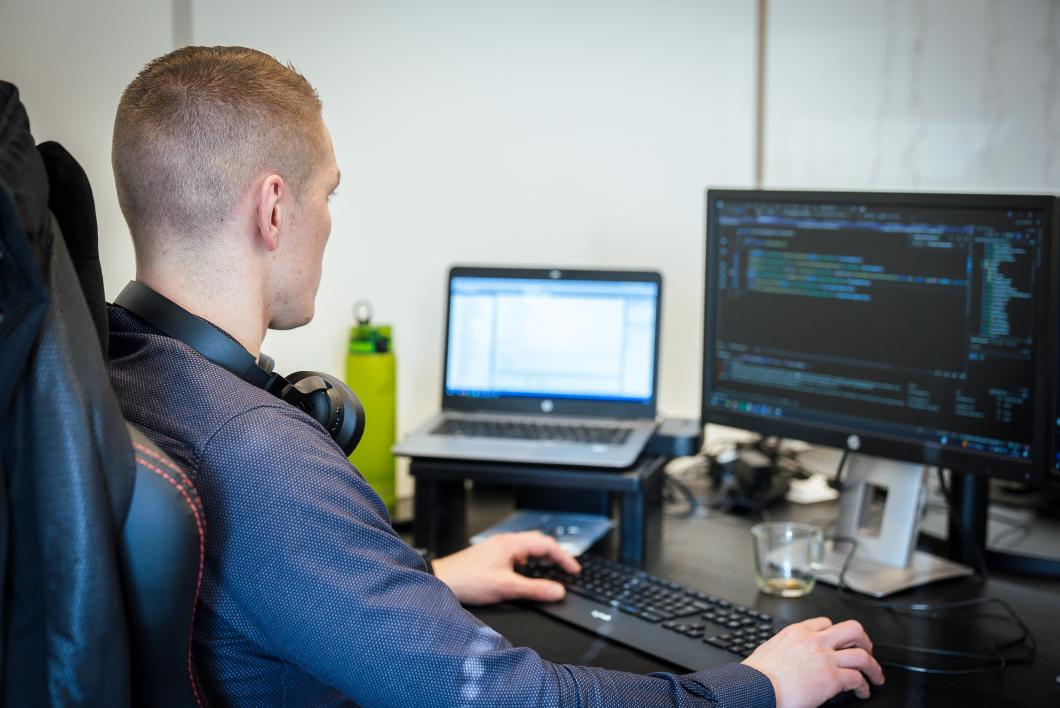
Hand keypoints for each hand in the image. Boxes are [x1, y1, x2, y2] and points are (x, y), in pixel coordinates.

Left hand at [432, 531, 580, 604]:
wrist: (442, 580)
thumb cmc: (468, 581)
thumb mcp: (506, 588)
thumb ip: (534, 589)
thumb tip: (557, 591)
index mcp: (512, 544)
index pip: (547, 545)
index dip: (564, 557)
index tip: (574, 570)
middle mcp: (505, 542)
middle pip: (538, 541)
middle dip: (555, 554)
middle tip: (566, 568)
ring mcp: (496, 547)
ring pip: (526, 546)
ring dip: (541, 555)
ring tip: (550, 568)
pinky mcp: (490, 554)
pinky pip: (516, 552)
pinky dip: (528, 559)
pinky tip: (524, 571)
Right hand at [742, 617, 883, 707]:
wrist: (757, 687)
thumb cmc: (759, 674)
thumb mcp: (771, 649)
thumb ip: (786, 647)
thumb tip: (788, 656)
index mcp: (798, 632)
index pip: (826, 623)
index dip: (837, 633)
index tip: (840, 642)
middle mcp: (815, 640)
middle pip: (852, 630)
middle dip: (864, 641)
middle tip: (866, 651)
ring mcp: (825, 658)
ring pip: (862, 655)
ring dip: (873, 667)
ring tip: (875, 676)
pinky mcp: (832, 678)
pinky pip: (858, 678)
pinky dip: (864, 686)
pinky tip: (862, 692)